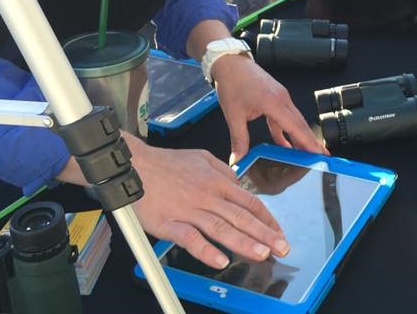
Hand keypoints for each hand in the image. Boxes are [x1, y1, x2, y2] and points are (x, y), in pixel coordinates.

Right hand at [124, 137, 290, 268]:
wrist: (135, 165)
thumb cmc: (166, 162)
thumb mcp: (202, 156)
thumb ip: (223, 170)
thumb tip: (238, 182)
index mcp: (216, 181)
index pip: (249, 202)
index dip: (267, 219)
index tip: (279, 232)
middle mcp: (207, 196)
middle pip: (241, 217)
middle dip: (264, 234)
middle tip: (282, 248)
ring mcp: (189, 210)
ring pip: (221, 229)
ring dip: (243, 243)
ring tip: (261, 254)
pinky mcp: (169, 223)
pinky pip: (190, 239)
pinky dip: (206, 251)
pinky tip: (220, 261)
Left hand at [210, 54, 325, 163]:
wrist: (231, 62)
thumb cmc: (232, 82)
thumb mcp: (233, 114)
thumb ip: (238, 139)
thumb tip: (238, 159)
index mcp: (273, 102)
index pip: (295, 126)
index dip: (307, 141)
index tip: (318, 153)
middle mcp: (282, 99)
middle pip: (301, 124)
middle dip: (312, 142)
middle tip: (323, 158)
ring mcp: (281, 97)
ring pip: (295, 120)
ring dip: (301, 136)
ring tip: (309, 154)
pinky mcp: (277, 97)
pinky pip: (286, 117)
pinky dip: (288, 131)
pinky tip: (287, 144)